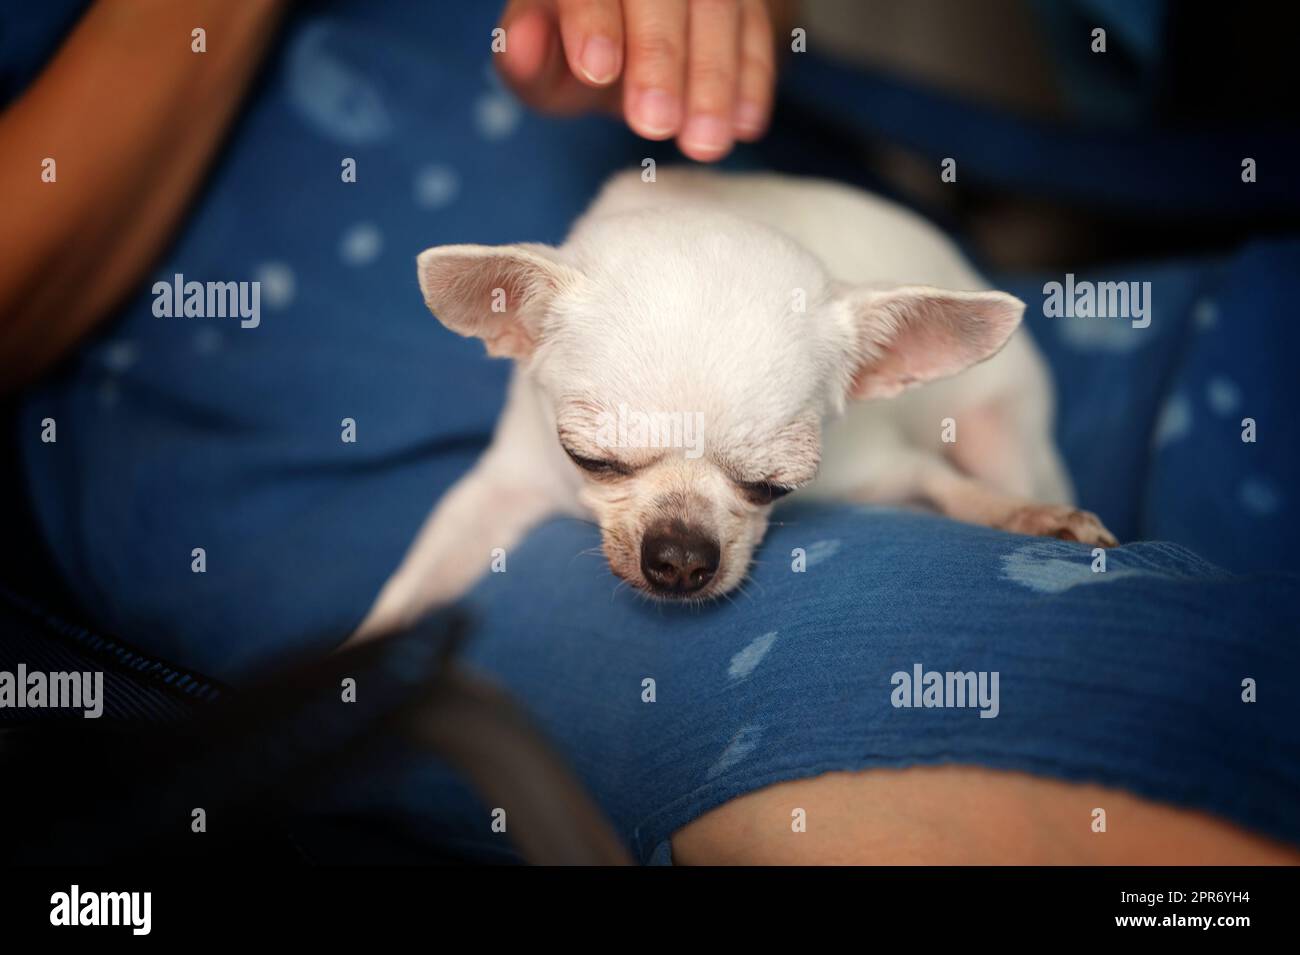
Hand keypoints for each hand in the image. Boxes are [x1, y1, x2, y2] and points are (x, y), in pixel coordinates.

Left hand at [496, 0, 784, 161]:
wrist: (639, 38)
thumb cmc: (580, 56)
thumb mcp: (543, 66)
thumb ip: (526, 61)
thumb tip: (520, 44)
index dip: (592, 20)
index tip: (597, 70)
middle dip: (660, 56)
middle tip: (654, 124)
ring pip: (718, 6)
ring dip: (714, 76)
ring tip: (705, 143)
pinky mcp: (745, 0)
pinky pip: (756, 27)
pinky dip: (753, 76)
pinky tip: (744, 125)